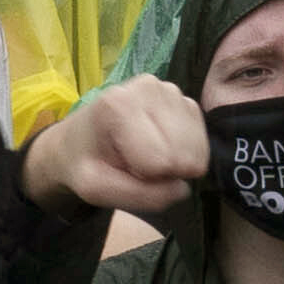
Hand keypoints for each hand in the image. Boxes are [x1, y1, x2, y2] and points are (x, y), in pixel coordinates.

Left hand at [26, 77, 211, 220]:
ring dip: (174, 163)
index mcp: (120, 104)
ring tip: (145, 155)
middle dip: (162, 171)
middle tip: (134, 164)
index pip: (160, 161)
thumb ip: (138, 196)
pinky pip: (201, 142)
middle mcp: (150, 87)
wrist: (82, 141)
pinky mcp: (186, 101)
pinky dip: (185, 154)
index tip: (123, 167)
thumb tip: (182, 189)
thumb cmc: (85, 162)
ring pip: (195, 149)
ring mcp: (171, 91)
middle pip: (182, 154)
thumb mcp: (95, 189)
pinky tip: (161, 148)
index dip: (145, 177)